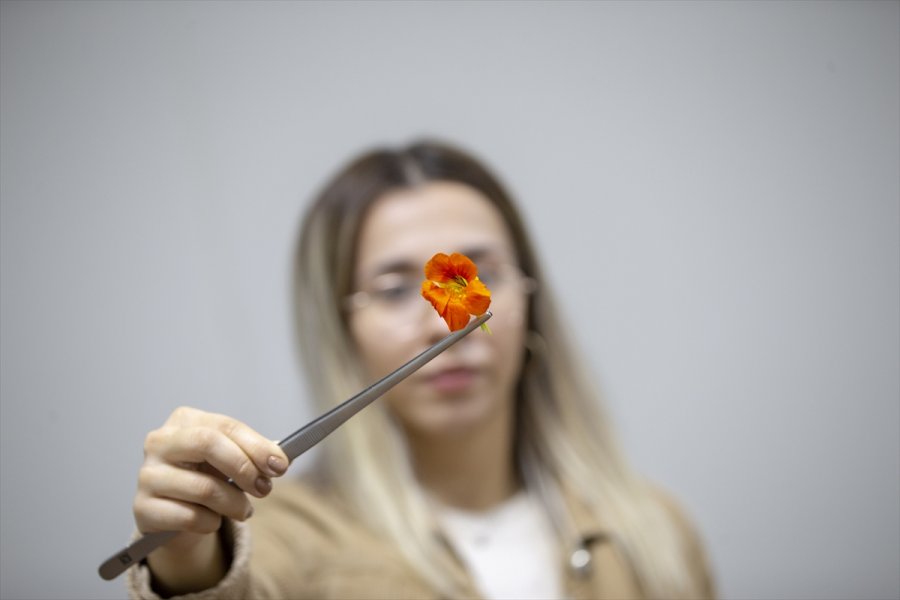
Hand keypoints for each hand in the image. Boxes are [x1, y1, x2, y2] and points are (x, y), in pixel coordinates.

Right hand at [132, 406, 287, 591]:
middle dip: (244, 468)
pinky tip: (213, 521)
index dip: (257, 446)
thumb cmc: (207, 476)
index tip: (281, 466)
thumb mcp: (231, 459)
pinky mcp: (143, 508)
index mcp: (184, 420)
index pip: (225, 427)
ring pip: (203, 488)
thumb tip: (282, 459)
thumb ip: (256, 455)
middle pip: (207, 444)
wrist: (175, 513)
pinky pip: (189, 517)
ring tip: (244, 510)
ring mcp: (147, 474)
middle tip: (264, 488)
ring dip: (234, 503)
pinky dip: (211, 522)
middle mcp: (159, 442)